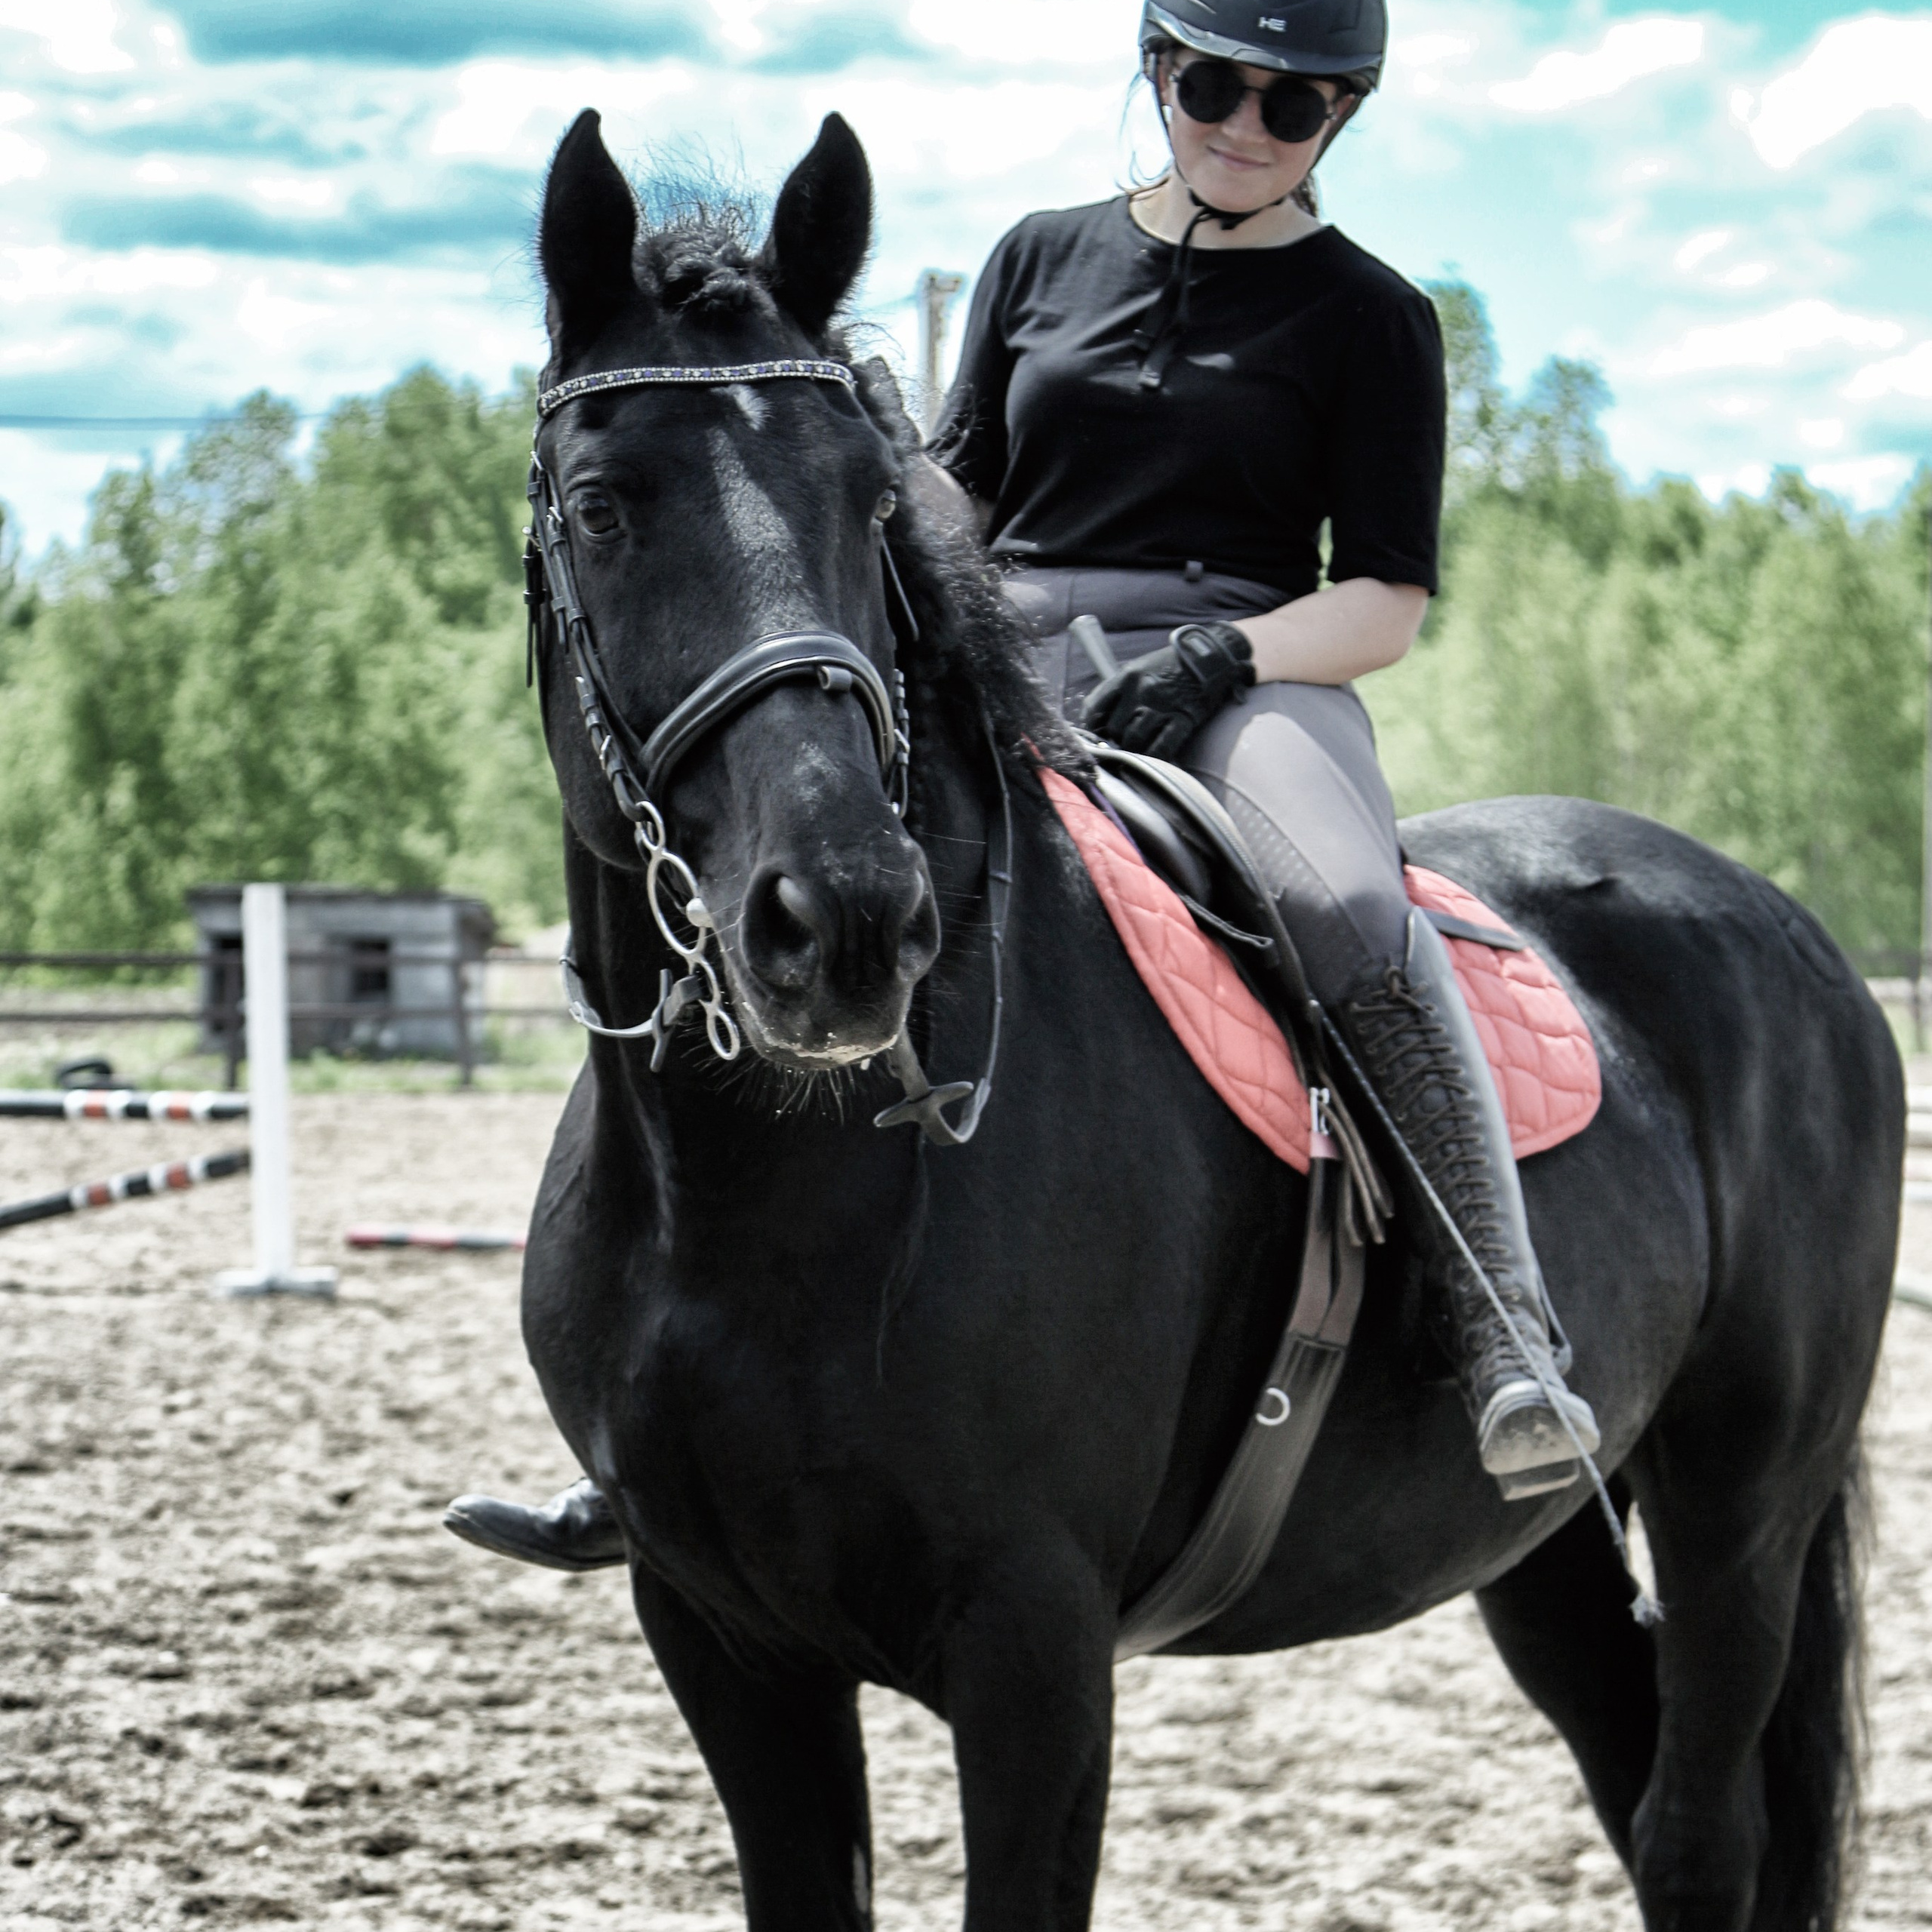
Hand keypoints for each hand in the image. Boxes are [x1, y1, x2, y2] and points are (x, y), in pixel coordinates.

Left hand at [1081, 622, 1254, 757]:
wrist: (1210, 657)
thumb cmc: (1171, 665)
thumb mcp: (1139, 668)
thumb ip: (1119, 690)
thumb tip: (1100, 720)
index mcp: (1127, 677)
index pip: (1095, 708)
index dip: (1092, 726)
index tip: (1096, 734)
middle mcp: (1141, 691)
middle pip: (1114, 729)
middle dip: (1115, 740)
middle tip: (1122, 743)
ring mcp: (1163, 706)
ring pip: (1134, 740)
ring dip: (1134, 750)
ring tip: (1139, 750)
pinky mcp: (1184, 719)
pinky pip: (1162, 747)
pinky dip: (1155, 756)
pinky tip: (1155, 758)